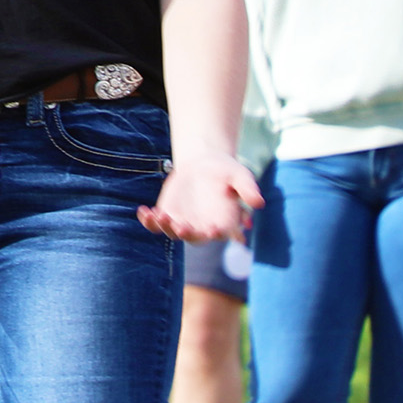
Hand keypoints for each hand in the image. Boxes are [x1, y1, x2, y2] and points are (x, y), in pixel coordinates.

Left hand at [140, 152, 259, 244]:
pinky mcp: (167, 215)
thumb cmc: (227, 172)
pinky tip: (143, 211)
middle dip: (187, 233)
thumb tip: (259, 203)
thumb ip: (248, 189)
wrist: (204, 165)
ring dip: (165, 226)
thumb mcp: (240, 176)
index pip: (220, 234)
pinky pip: (156, 224)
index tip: (212, 230)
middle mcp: (202, 228)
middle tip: (181, 226)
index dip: (215, 234)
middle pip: (193, 237)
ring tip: (158, 214)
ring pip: (172, 232)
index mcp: (223, 223)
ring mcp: (182, 223)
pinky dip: (148, 221)